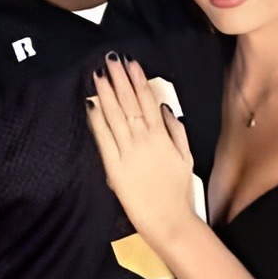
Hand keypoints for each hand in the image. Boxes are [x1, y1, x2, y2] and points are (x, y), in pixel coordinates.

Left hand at [87, 55, 196, 243]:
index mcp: (162, 136)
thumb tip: (165, 110)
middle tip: (111, 60)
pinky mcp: (114, 167)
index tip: (131, 64)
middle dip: (120, 79)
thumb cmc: (178, 191)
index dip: (138, 81)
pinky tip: (92, 105)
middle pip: (129, 103)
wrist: (168, 219)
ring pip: (115, 116)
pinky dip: (97, 121)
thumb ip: (176, 132)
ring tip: (99, 75)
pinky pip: (104, 139)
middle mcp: (144, 140)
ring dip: (107, 94)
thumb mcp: (185, 157)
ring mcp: (127, 152)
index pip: (147, 101)